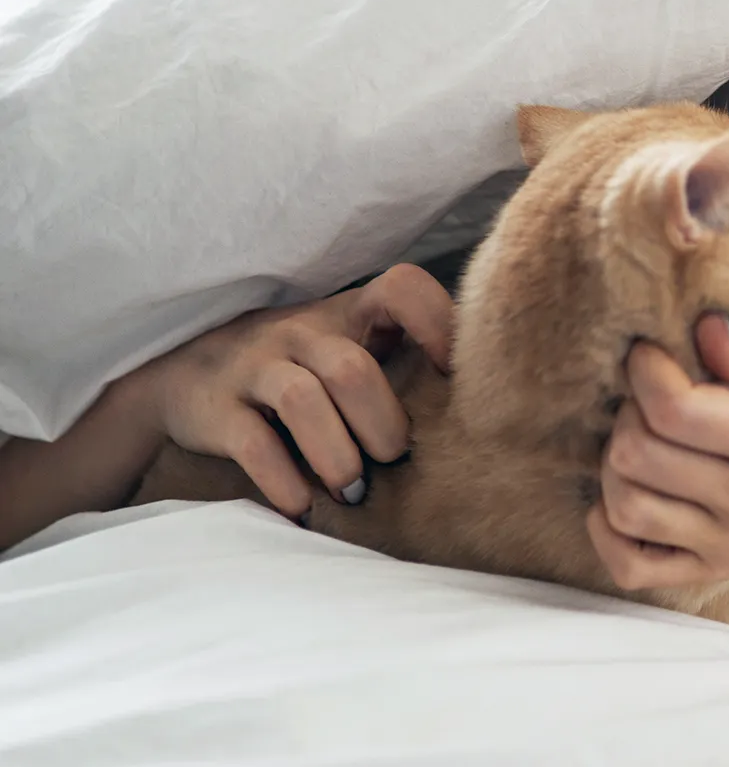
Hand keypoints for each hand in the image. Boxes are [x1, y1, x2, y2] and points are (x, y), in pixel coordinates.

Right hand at [133, 263, 454, 516]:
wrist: (180, 373)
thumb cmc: (295, 367)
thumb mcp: (343, 347)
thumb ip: (399, 360)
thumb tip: (480, 407)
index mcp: (347, 313)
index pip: (401, 288)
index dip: (437, 324)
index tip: (453, 377)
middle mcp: (300, 331)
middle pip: (354, 369)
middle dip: (383, 425)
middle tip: (395, 460)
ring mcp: (253, 366)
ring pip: (304, 401)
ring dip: (337, 456)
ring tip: (353, 490)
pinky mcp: (214, 408)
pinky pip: (253, 444)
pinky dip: (283, 482)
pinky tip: (302, 508)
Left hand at [587, 314, 728, 590]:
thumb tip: (698, 332)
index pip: (673, 410)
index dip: (645, 371)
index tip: (651, 351)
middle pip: (638, 456)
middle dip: (630, 409)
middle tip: (656, 391)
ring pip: (625, 507)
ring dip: (618, 463)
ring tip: (648, 435)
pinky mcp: (721, 569)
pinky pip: (633, 567)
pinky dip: (610, 531)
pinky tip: (629, 492)